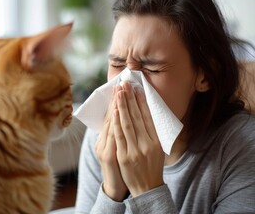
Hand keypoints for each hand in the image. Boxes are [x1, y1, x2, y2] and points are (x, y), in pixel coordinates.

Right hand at [95, 86, 127, 200]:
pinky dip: (115, 123)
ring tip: (120, 92)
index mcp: (104, 139)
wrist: (116, 188)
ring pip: (110, 124)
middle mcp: (102, 142)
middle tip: (121, 84)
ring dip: (116, 107)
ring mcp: (104, 148)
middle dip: (116, 100)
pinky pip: (113, 136)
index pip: (111, 117)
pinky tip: (118, 111)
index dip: (115, 102)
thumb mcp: (117, 150)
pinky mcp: (109, 155)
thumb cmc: (120, 168)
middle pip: (110, 117)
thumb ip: (119, 136)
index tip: (120, 87)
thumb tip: (125, 120)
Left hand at [114, 82, 164, 196]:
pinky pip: (119, 136)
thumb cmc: (152, 167)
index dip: (142, 102)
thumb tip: (147, 114)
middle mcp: (147, 144)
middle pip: (138, 117)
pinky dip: (117, 122)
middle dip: (130, 99)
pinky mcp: (124, 156)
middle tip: (125, 84)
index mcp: (156, 141)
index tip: (137, 88)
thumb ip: (152, 133)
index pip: (148, 117)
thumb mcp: (157, 149)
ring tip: (119, 92)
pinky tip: (115, 111)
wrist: (147, 188)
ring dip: (123, 106)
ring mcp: (135, 150)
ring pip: (128, 124)